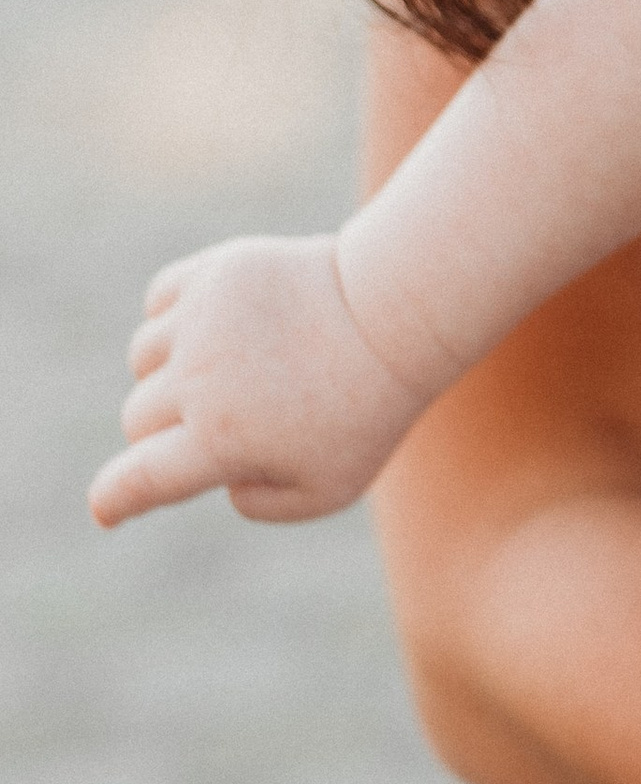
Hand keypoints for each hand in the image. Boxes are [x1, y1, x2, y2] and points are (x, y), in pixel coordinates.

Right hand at [89, 235, 430, 527]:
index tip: (104, 510)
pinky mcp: (211, 274)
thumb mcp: (331, 487)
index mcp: (223, 441)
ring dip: (169, 374)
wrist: (392, 319)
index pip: (143, 478)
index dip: (116, 498)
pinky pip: (159, 302)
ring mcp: (200, 322)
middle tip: (222, 424)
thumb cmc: (366, 412)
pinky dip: (175, 320)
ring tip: (230, 372)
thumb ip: (264, 503)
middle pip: (138, 419)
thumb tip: (219, 481)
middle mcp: (199, 382)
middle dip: (164, 432)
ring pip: (143, 358)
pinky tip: (215, 329)